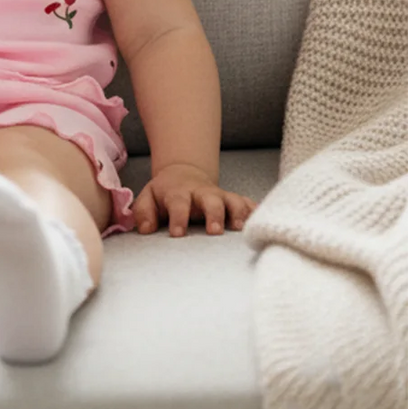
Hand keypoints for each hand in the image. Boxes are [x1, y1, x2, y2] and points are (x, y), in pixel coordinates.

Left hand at [133, 162, 256, 236]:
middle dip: (214, 214)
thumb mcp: (148, 198)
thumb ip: (144, 212)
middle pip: (210, 200)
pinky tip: (264, 220)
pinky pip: (248, 203)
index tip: (177, 234)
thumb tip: (145, 229)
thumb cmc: (165, 194)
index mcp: (179, 193)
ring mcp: (220, 196)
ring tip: (240, 228)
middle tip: (214, 231)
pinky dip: (256, 211)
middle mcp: (202, 193)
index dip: (178, 218)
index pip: (178, 204)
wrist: (184, 174)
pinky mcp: (234, 200)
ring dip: (239, 213)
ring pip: (233, 201)